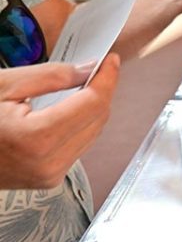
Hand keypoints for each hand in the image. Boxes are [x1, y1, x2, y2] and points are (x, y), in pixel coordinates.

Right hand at [0, 54, 119, 188]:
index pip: (92, 104)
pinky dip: (81, 125)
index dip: (107, 79)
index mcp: (36, 138)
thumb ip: (52, 76)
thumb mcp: (4, 85)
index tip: (111, 60)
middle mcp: (48, 163)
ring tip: (85, 86)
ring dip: (93, 109)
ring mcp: (49, 176)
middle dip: (102, 92)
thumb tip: (90, 69)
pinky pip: (78, 147)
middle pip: (97, 120)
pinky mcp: (48, 180)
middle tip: (100, 68)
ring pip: (92, 134)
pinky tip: (72, 109)